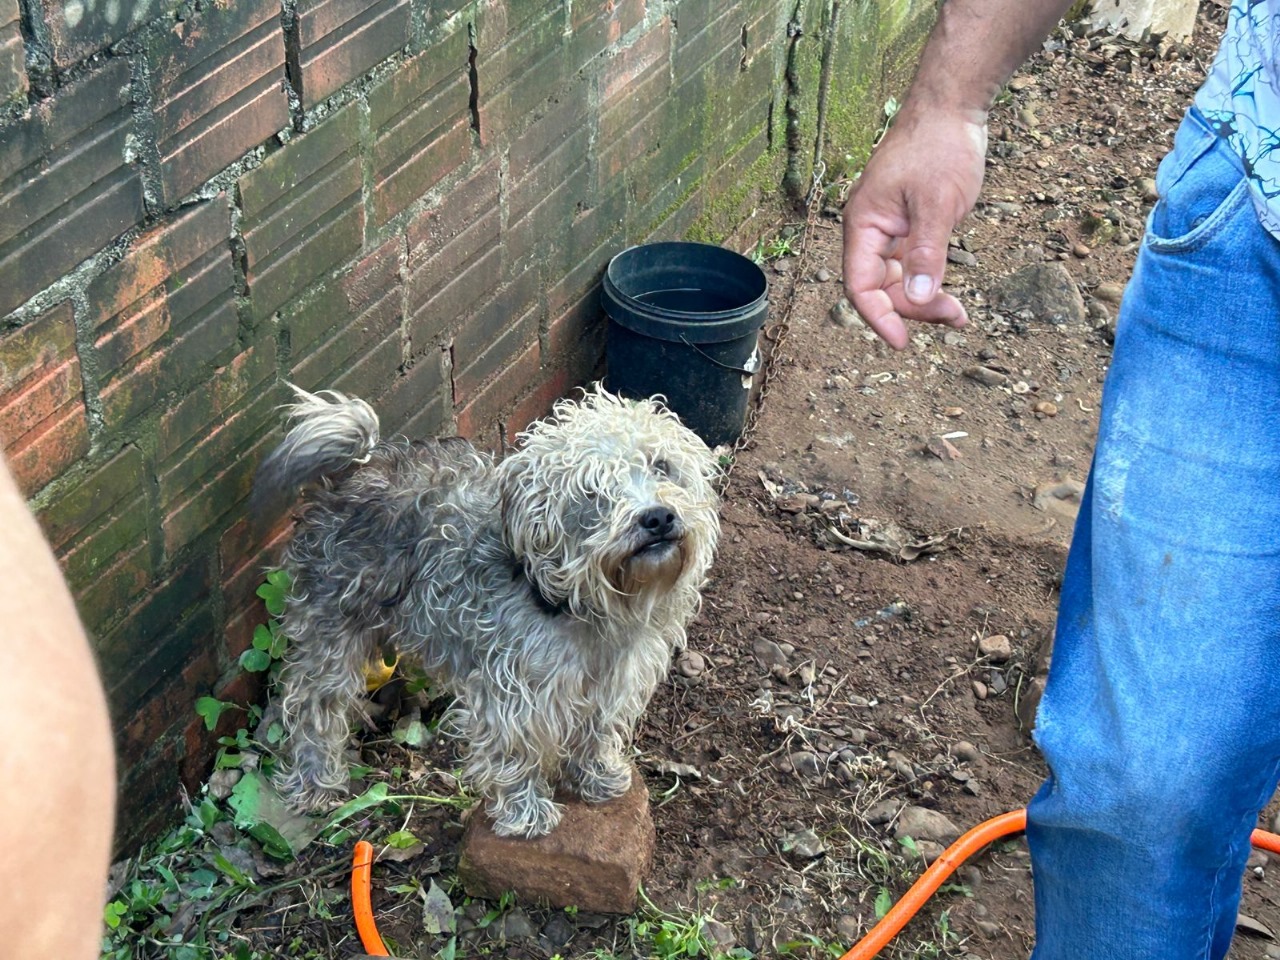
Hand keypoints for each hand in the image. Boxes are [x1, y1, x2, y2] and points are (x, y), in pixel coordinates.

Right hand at [842, 105, 988, 349]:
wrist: (952, 106)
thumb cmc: (939, 145)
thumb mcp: (939, 203)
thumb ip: (927, 253)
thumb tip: (920, 299)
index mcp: (864, 224)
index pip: (859, 285)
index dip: (877, 317)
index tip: (901, 342)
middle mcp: (871, 230)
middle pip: (880, 288)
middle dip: (912, 309)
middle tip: (954, 317)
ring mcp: (890, 229)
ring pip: (898, 280)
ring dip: (923, 300)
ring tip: (959, 314)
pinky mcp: (909, 225)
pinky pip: (912, 265)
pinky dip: (930, 281)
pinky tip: (950, 294)